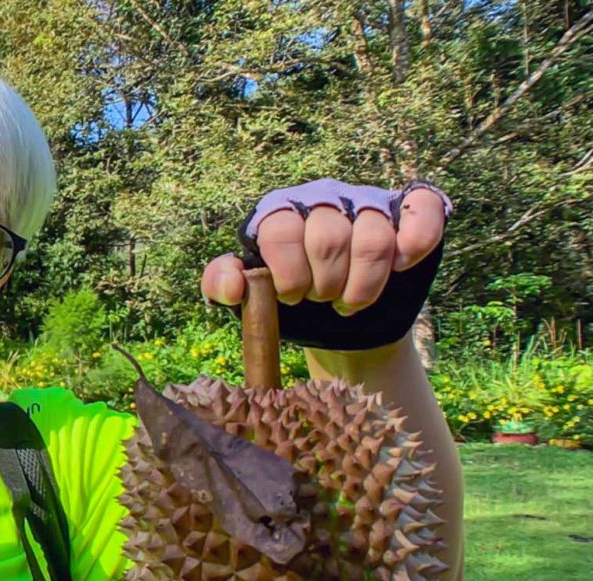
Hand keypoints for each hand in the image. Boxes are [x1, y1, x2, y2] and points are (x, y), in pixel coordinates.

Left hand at [202, 181, 446, 316]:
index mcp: (280, 211)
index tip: (291, 298)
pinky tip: (401, 266)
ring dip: (363, 284)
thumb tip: (233, 284)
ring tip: (350, 302)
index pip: (280, 230)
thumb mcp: (251, 293)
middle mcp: (324, 198)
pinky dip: (414, 244)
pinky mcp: (410, 212)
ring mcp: (368, 201)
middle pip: (327, 238)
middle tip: (322, 300)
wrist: (339, 316)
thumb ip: (224, 283)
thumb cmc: (290, 297)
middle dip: (324, 284)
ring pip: (372, 237)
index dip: (288, 274)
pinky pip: (422, 213)